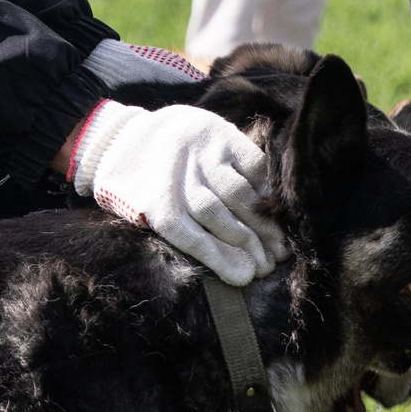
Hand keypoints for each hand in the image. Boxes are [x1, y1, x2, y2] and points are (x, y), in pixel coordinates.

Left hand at [69, 101, 285, 283]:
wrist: (133, 134)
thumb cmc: (145, 187)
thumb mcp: (144, 211)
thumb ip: (181, 235)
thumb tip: (237, 271)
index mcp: (152, 198)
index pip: (186, 234)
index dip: (217, 258)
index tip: (244, 278)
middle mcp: (176, 173)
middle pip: (213, 214)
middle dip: (247, 245)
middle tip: (267, 266)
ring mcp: (200, 152)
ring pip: (235, 191)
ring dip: (262, 222)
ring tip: (278, 246)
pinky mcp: (221, 133)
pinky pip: (252, 165)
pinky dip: (266, 190)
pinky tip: (274, 210)